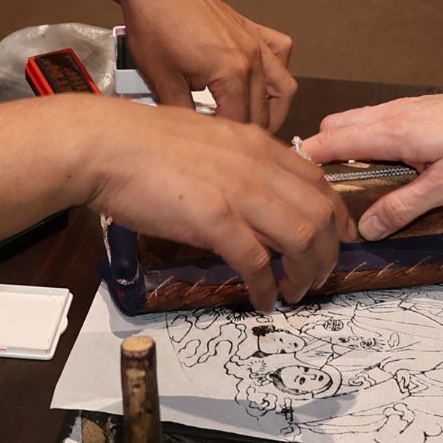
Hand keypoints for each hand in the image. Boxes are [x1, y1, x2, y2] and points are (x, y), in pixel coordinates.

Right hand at [74, 98, 351, 310]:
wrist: (105, 145)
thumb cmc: (142, 144)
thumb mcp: (207, 140)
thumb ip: (236, 162)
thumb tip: (251, 192)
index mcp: (256, 144)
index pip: (318, 181)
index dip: (335, 216)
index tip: (337, 239)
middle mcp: (257, 165)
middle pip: (320, 213)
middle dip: (327, 252)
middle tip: (318, 276)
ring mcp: (238, 191)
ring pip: (300, 238)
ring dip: (305, 273)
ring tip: (295, 293)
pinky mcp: (214, 218)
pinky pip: (256, 261)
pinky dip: (266, 288)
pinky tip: (262, 301)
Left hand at [116, 0, 297, 129]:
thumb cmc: (154, 26)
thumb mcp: (162, 80)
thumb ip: (184, 114)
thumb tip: (194, 135)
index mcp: (233, 73)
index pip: (240, 123)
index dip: (227, 143)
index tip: (215, 152)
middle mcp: (253, 57)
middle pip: (264, 110)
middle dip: (250, 133)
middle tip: (230, 145)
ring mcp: (255, 40)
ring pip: (284, 85)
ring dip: (274, 108)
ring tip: (254, 121)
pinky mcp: (250, 27)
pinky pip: (281, 50)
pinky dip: (278, 68)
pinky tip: (261, 77)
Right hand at [298, 81, 442, 236]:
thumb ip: (403, 207)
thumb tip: (365, 230)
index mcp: (392, 131)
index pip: (331, 140)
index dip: (306, 162)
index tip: (295, 188)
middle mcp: (391, 113)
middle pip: (335, 126)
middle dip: (320, 154)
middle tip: (324, 192)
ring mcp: (404, 107)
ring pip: (354, 121)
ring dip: (343, 146)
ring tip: (349, 183)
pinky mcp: (417, 109)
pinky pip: (374, 121)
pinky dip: (363, 139)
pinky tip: (381, 166)